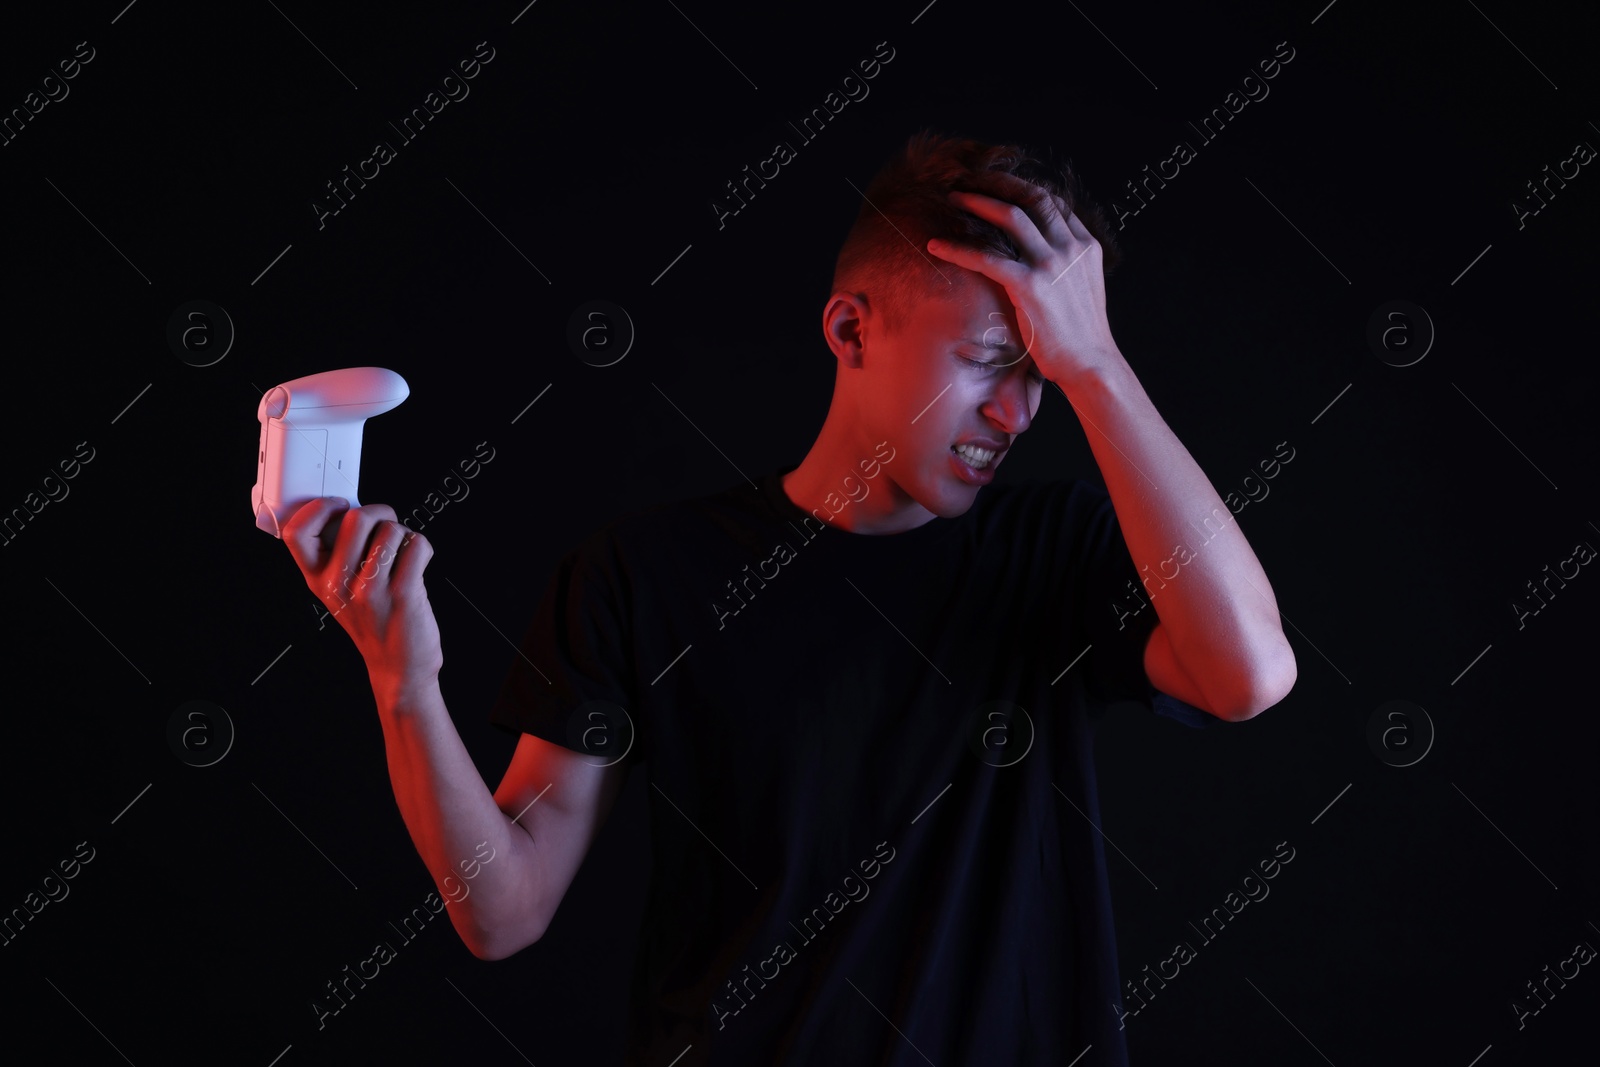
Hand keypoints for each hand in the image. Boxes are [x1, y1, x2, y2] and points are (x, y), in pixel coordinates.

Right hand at [282, 497, 442, 697]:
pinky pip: (416, 545)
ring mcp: (370, 589)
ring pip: (391, 529)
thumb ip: (337, 556)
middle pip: (356, 517)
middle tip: (386, 526)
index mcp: (318, 580)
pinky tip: (416, 564)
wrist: (398, 668)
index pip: (297, 533)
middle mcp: (339, 584)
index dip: (319, 508)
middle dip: (379, 513)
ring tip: (401, 556)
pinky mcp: (402, 593)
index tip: (339, 506)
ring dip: (403, 535)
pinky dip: (421, 547)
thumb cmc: (374, 626)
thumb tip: (351, 512)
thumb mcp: (339, 594)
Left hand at [927, 172, 1121, 385]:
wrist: (1090, 364)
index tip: (998, 185)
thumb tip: (1041, 261)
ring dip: (978, 201)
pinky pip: (986, 257)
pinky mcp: (1030, 285)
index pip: (1054, 203)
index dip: (1023, 189)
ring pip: (1011, 215)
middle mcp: (1071, 247)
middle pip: (1033, 196)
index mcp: (1086, 246)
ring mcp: (1052, 264)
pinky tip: (936, 245)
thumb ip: (1066, 266)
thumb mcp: (1082, 289)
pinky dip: (958, 248)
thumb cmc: (1080, 336)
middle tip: (970, 178)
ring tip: (953, 196)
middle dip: (999, 182)